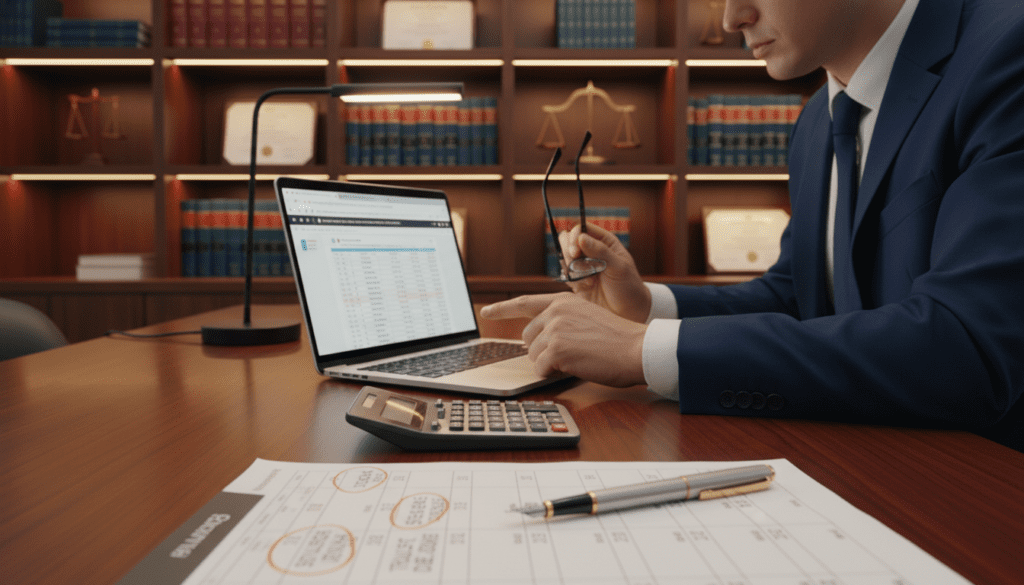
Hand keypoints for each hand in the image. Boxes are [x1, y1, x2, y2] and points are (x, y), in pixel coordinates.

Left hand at [480, 293, 647, 387]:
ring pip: (534, 356)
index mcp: (562, 301)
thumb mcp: (586, 317)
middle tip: (567, 355)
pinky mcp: (556, 350)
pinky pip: (541, 369)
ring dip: (550, 363)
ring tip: (577, 358)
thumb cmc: (617, 339)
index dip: (501, 309)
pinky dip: (553, 374)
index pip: (523, 303)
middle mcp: (555, 311)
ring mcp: (554, 330)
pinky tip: (575, 366)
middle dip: (540, 351)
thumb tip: (536, 340)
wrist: (635, 349)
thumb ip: (561, 321)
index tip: (485, 312)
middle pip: (527, 338)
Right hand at [560, 223, 650, 322]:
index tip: (575, 251)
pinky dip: (572, 280)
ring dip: (572, 268)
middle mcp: (591, 250)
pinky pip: (565, 274)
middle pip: (567, 240)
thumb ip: (600, 251)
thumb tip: (581, 237)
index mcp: (604, 241)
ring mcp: (582, 265)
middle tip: (574, 263)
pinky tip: (587, 287)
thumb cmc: (628, 287)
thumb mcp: (618, 267)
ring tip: (590, 281)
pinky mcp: (576, 280)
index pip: (581, 229)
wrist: (627, 312)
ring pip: (564, 257)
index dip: (574, 237)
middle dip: (568, 252)